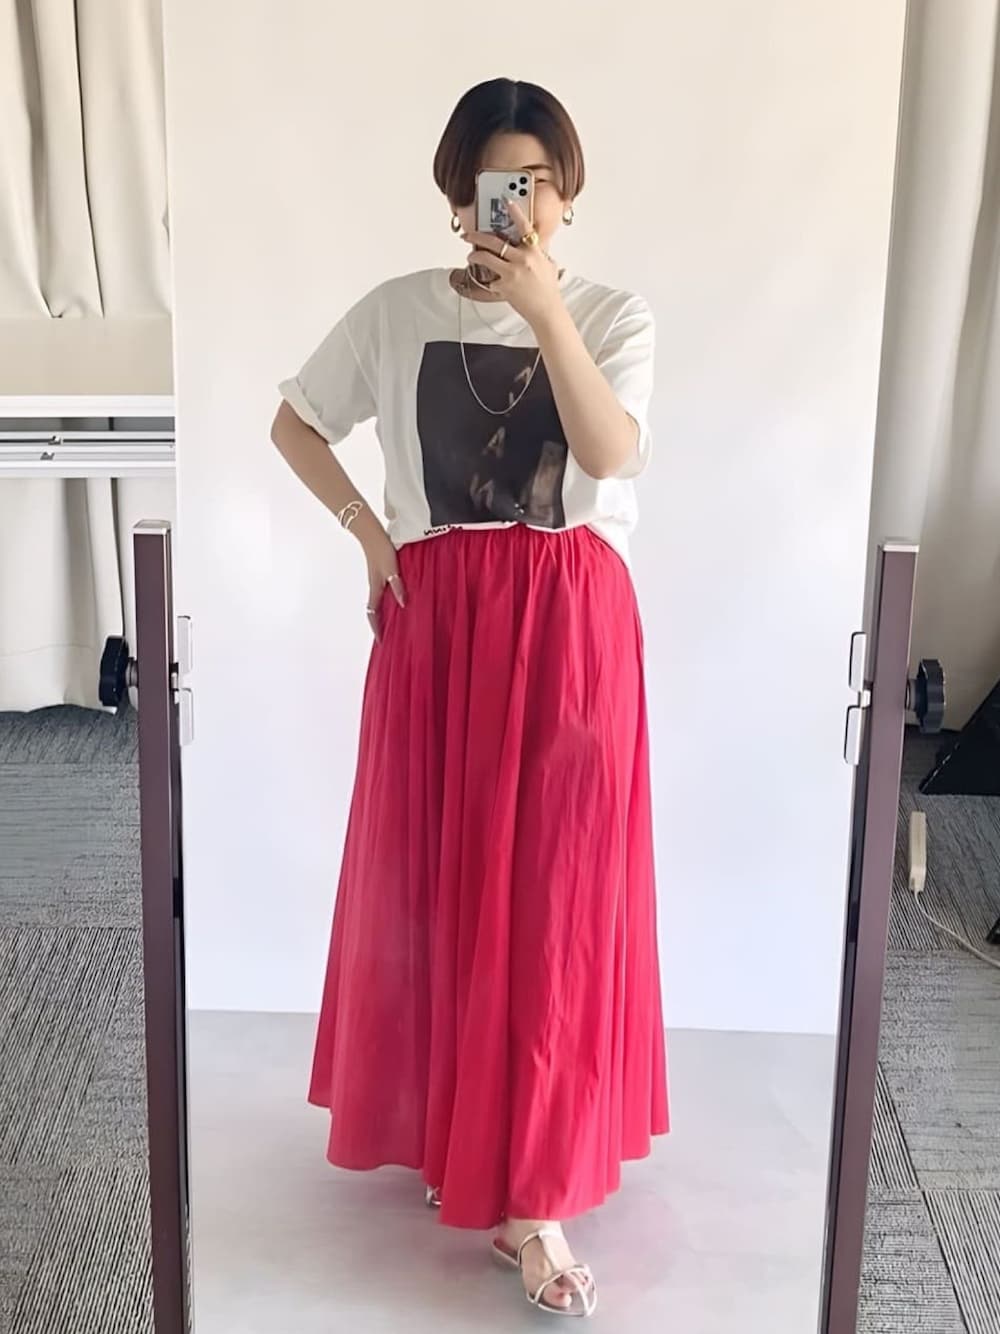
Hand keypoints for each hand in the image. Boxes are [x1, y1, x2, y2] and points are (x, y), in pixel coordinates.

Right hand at [361, 528, 406, 642]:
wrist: (372, 535)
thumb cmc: (382, 551)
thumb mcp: (393, 570)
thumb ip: (398, 586)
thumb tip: (402, 604)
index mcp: (375, 589)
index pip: (373, 614)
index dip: (376, 629)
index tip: (381, 641)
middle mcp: (374, 588)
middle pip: (373, 612)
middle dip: (378, 626)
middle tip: (386, 637)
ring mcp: (375, 582)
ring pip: (377, 604)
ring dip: (382, 615)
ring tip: (391, 624)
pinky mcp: (379, 576)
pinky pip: (381, 595)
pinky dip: (386, 604)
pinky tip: (395, 602)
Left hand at [463, 200, 562, 327]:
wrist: (547, 311)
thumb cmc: (549, 290)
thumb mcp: (548, 265)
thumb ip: (538, 253)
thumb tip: (532, 247)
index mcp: (534, 251)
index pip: (524, 226)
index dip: (515, 212)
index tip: (507, 201)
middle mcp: (522, 259)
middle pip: (494, 241)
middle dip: (477, 236)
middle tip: (468, 235)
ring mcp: (511, 273)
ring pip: (486, 258)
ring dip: (474, 256)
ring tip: (471, 256)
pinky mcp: (504, 287)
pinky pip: (491, 280)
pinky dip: (491, 282)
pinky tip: (493, 283)